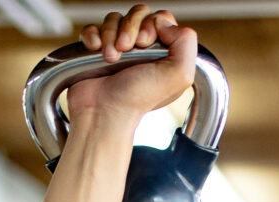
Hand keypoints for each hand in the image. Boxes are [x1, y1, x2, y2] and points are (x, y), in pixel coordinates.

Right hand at [68, 7, 199, 123]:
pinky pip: (92, 27)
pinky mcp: (96, 50)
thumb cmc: (139, 98)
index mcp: (163, 52)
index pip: (160, 18)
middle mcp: (141, 48)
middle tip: (126, 48)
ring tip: (111, 58)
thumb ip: (186, 44)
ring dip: (110, 35)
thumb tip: (165, 23)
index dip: (152, 24)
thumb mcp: (179, 75)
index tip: (145, 43)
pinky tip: (96, 51)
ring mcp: (117, 47)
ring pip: (114, 18)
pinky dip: (92, 36)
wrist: (105, 111)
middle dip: (130, 26)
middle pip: (137, 13)